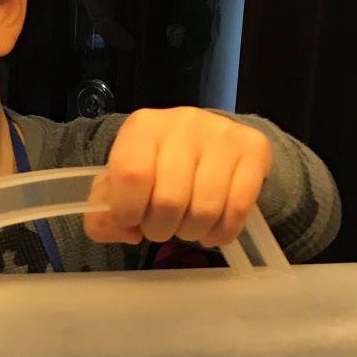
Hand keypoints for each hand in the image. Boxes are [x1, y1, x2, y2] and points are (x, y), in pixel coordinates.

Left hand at [84, 108, 272, 247]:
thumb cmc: (155, 169)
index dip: (128, 211)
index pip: (132, 176)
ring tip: (186, 225)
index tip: (132, 219)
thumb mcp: (120, 186)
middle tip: (161, 225)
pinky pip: (237, 210)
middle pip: (170, 200)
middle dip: (160, 228)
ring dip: (191, 232)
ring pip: (205, 209)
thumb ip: (103, 214)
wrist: (207, 143)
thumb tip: (126, 230)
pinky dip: (221, 233)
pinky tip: (211, 229)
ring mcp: (222, 134)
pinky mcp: (254, 150)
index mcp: (143, 126)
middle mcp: (183, 123)